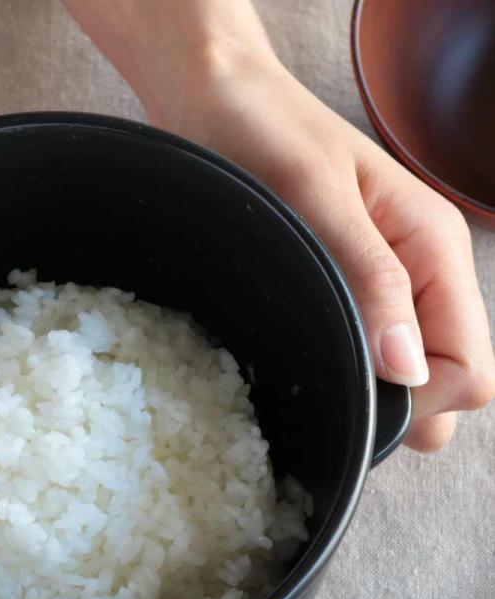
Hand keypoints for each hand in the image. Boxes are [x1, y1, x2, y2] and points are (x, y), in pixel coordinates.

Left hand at [65, 0, 494, 450]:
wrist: (218, 103)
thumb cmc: (264, 135)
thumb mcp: (318, 201)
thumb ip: (371, 280)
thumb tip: (407, 368)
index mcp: (433, 250)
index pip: (471, 369)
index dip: (423, 400)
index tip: (354, 394)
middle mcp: (421, 275)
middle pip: (447, 382)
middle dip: (400, 406)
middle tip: (325, 387)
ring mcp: (386, 287)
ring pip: (409, 377)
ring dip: (369, 393)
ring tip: (307, 372)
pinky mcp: (347, 293)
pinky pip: (369, 356)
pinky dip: (346, 374)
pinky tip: (302, 363)